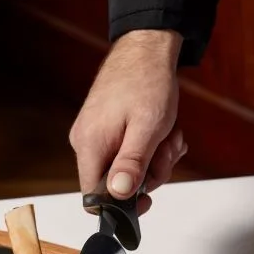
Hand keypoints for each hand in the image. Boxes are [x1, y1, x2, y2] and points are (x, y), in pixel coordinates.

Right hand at [69, 30, 186, 211]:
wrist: (147, 47)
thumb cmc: (147, 80)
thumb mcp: (147, 128)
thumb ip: (131, 164)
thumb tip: (118, 195)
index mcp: (90, 145)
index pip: (94, 198)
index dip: (121, 205)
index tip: (146, 199)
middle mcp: (86, 144)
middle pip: (116, 185)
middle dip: (149, 173)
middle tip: (166, 150)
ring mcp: (96, 137)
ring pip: (128, 170)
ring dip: (156, 158)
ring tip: (168, 134)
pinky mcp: (106, 132)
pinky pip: (129, 154)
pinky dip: (151, 148)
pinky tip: (163, 131)